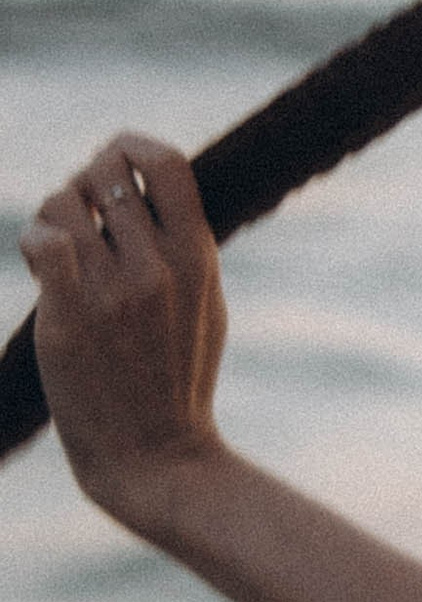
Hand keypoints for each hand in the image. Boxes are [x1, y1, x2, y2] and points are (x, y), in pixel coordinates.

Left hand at [18, 136, 227, 529]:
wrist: (157, 455)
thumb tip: (152, 193)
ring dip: (53, 215)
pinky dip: (35, 241)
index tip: (116, 164)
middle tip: (81, 215)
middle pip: (104, 172)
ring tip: (59, 250)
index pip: (165, 162)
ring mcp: (113, 291)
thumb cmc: (179, 382)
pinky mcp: (70, 318)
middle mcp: (157, 265)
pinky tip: (42, 264)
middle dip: (86, 182)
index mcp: (198, 256)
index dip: (131, 146)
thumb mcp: (207, 304)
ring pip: (63, 202)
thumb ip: (186, 247)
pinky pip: (43, 242)